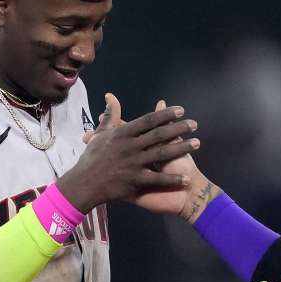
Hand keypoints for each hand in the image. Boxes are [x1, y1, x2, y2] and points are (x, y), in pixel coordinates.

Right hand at [58, 93, 199, 212]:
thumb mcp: (101, 135)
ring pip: (162, 154)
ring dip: (181, 148)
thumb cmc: (93, 158)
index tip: (181, 110)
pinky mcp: (135, 181)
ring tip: (197, 143)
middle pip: (159, 134)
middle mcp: (130, 147)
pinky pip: (158, 180)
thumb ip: (110, 116)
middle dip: (178, 128)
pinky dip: (172, 179)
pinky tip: (187, 178)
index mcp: (123, 134)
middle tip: (195, 124)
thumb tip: (110, 96)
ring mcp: (133, 164)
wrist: (84, 184)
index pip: (148, 121)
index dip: (165, 115)